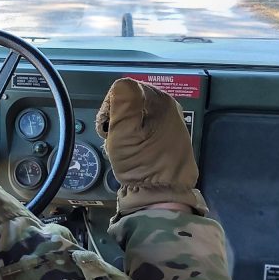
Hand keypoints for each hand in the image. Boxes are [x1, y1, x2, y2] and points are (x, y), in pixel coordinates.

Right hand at [95, 78, 206, 214]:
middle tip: (115, 140)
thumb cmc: (142, 164)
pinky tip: (134, 152)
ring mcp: (170, 122)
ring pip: (136, 115)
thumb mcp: (125, 132)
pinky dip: (135, 137)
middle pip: (131, 101)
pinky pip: (144, 127)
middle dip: (117, 119)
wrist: (163, 195)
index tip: (108, 128)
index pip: (124, 89)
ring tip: (124, 148)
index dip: (110, 107)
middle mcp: (169, 107)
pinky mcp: (168, 137)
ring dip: (125, 129)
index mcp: (160, 101)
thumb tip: (121, 84)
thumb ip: (122, 102)